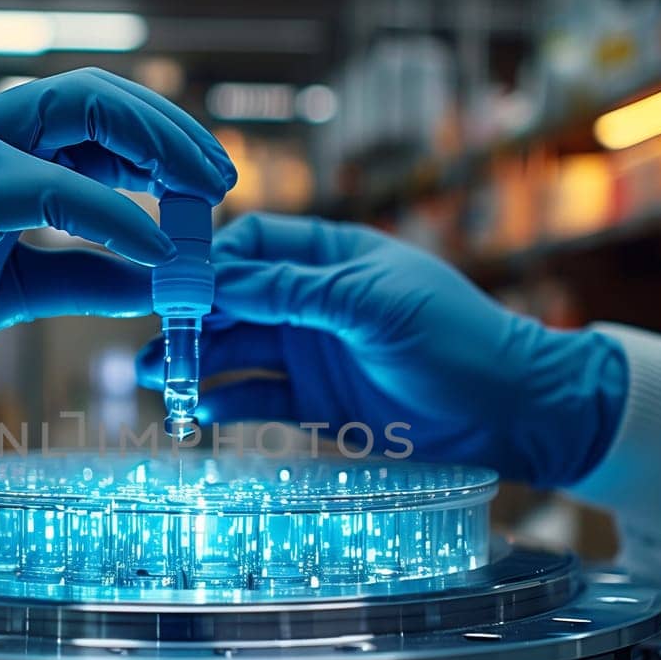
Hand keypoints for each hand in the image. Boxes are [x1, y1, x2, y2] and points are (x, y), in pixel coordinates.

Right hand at [135, 213, 625, 485]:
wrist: (511, 411)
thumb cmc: (456, 340)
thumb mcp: (373, 305)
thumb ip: (295, 290)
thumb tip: (220, 278)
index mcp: (331, 257)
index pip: (252, 246)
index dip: (209, 265)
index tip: (170, 289)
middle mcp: (314, 302)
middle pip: (233, 303)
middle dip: (188, 321)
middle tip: (149, 344)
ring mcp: (313, 352)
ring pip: (237, 353)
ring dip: (195, 364)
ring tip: (157, 381)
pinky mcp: (319, 403)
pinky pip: (259, 400)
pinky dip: (226, 405)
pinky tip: (197, 413)